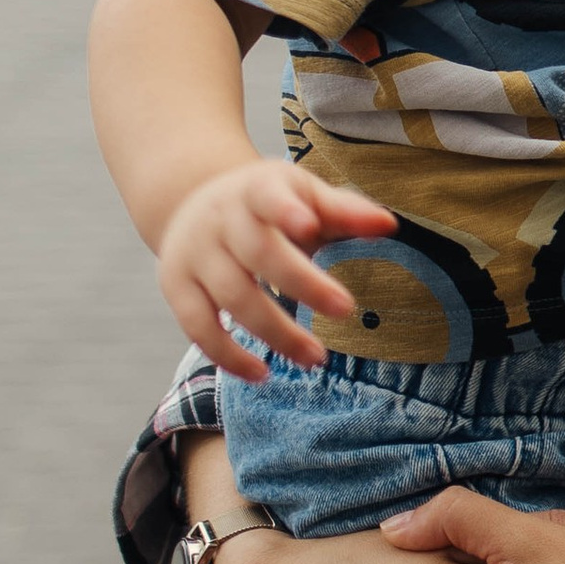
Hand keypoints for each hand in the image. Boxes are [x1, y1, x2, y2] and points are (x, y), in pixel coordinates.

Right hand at [158, 161, 395, 378]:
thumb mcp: (302, 193)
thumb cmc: (267, 202)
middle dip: (302, 284)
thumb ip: (343, 210)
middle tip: (347, 310)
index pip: (268, 197)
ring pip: (231, 297)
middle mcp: (219, 220)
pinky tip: (261, 373)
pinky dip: (227, 355)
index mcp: (255, 190)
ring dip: (275, 331)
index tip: (311, 225)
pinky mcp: (176, 287)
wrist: (193, 201)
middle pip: (257, 253)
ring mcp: (194, 254)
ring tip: (316, 357)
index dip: (286, 210)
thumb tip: (388, 224)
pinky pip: (197, 327)